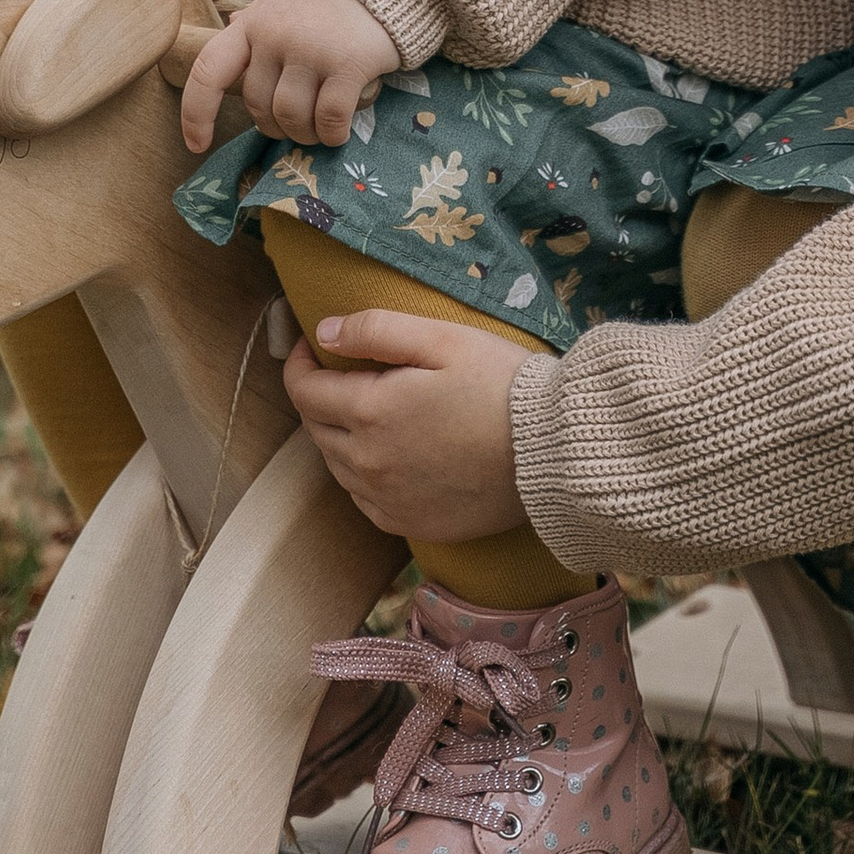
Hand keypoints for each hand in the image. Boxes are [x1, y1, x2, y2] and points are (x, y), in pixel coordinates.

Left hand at [181, 0, 399, 151]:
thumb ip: (258, 19)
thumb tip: (232, 26)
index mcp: (253, 23)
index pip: (209, 72)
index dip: (197, 114)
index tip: (198, 144)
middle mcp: (276, 37)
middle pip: (260, 106)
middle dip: (276, 127)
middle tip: (296, 125)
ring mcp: (312, 50)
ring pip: (292, 117)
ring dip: (305, 134)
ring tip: (319, 130)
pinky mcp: (349, 64)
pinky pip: (330, 118)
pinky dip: (332, 134)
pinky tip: (338, 131)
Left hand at [283, 310, 532, 544]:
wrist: (553, 453)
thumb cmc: (501, 386)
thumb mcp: (442, 338)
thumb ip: (376, 329)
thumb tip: (323, 332)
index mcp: (370, 412)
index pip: (305, 390)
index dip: (299, 363)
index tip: (311, 346)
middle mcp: (368, 463)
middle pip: (316, 430)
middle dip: (317, 397)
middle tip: (339, 373)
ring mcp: (388, 500)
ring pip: (338, 466)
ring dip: (338, 436)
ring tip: (364, 411)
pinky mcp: (412, 523)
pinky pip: (365, 499)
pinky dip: (362, 474)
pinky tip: (385, 457)